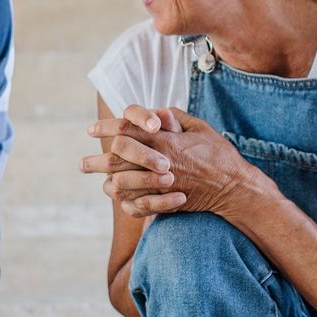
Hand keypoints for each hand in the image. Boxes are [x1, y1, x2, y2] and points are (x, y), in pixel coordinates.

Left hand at [85, 107, 269, 219]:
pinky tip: (122, 199)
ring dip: (106, 184)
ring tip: (99, 184)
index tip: (91, 131)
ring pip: (121, 184)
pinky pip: (136, 204)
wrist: (234, 186)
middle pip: (116, 159)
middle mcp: (159, 161)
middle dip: (95, 161)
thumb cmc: (219, 154)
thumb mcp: (199, 127)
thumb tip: (155, 112)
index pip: (127, 129)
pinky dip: (126, 202)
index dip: (105, 128)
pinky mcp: (165, 202)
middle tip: (82, 165)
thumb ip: (175, 117)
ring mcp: (160, 183)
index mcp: (165, 139)